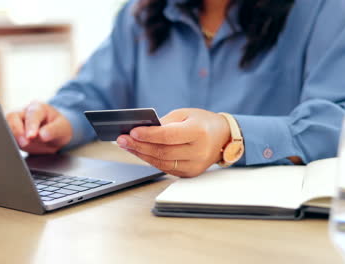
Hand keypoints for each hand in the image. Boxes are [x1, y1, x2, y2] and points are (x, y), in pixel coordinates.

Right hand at [6, 101, 72, 153]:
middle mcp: (24, 112)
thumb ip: (53, 131)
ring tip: (27, 147)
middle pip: (12, 117)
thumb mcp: (63, 128)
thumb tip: (41, 135)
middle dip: (17, 131)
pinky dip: (12, 145)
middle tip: (25, 143)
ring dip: (15, 139)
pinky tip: (17, 150)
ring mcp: (16, 123)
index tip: (31, 136)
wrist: (55, 134)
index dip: (31, 126)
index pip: (32, 115)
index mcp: (38, 108)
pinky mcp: (12, 134)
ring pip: (7, 128)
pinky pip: (8, 139)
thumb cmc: (60, 128)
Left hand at [116, 108, 230, 176]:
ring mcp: (195, 165)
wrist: (223, 137)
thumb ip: (164, 123)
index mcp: (198, 132)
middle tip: (122, 140)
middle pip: (162, 151)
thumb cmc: (202, 122)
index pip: (168, 136)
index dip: (148, 135)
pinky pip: (165, 168)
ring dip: (141, 154)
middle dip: (139, 146)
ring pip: (161, 162)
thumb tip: (141, 131)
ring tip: (126, 145)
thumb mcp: (185, 114)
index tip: (132, 131)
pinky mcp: (190, 173)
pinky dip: (150, 160)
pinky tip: (139, 152)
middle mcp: (198, 151)